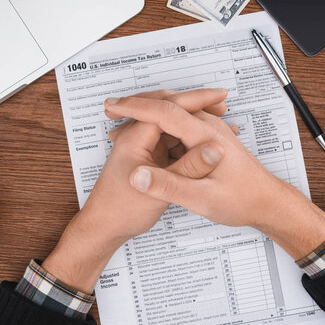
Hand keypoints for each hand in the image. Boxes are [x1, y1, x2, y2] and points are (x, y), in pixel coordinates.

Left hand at [43, 89, 228, 292]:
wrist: (103, 228)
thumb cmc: (120, 212)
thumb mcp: (160, 192)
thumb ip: (188, 169)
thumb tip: (214, 149)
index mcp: (134, 138)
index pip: (167, 106)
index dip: (196, 99)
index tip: (218, 96)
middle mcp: (136, 136)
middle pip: (168, 108)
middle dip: (195, 103)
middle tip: (221, 103)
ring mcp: (143, 145)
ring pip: (171, 123)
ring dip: (193, 119)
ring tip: (219, 121)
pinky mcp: (148, 156)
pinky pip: (171, 139)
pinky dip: (188, 137)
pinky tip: (206, 143)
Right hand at [104, 95, 324, 259]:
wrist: (267, 202)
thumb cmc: (243, 200)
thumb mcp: (203, 199)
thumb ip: (170, 186)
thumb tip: (139, 176)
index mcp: (206, 135)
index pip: (165, 111)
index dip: (135, 107)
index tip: (113, 107)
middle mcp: (207, 126)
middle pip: (166, 104)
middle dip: (136, 105)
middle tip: (110, 111)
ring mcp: (208, 131)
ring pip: (170, 114)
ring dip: (144, 116)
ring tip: (119, 125)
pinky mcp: (206, 139)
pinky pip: (177, 127)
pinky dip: (156, 129)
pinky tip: (144, 139)